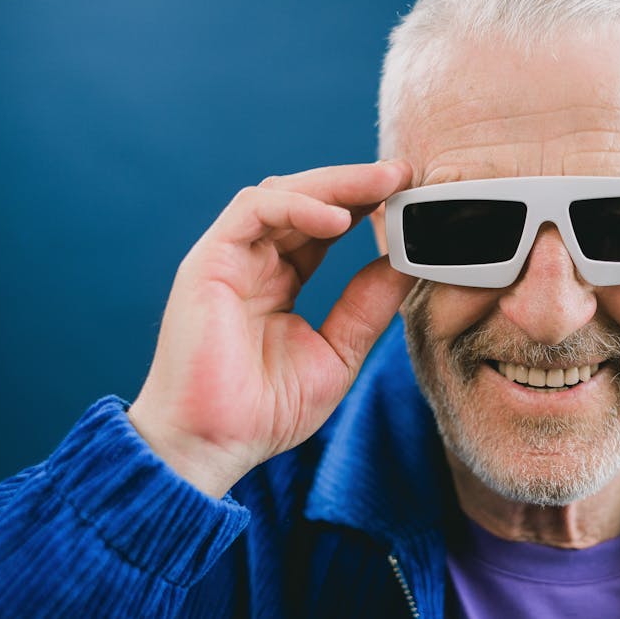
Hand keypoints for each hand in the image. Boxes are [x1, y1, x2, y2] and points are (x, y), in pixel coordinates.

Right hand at [127, 161, 414, 496]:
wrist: (213, 445)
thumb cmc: (265, 410)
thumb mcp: (337, 351)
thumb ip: (366, 305)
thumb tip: (404, 265)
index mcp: (279, 281)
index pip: (325, 227)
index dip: (366, 206)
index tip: (411, 197)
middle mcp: (253, 261)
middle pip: (307, 201)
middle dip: (358, 184)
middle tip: (405, 173)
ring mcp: (229, 258)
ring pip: (281, 193)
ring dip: (335, 184)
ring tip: (384, 184)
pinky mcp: (208, 261)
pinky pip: (252, 211)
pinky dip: (296, 206)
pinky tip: (339, 218)